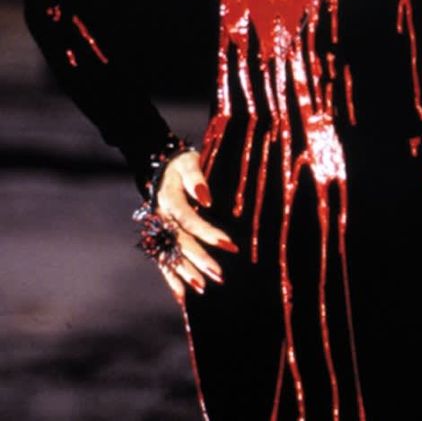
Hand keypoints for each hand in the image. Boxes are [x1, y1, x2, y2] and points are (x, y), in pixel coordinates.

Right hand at [154, 150, 237, 300]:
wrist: (157, 165)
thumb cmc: (180, 163)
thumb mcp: (188, 162)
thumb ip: (196, 177)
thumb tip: (206, 199)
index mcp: (169, 199)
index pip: (188, 219)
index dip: (207, 232)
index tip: (228, 243)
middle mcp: (160, 217)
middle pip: (179, 242)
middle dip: (199, 260)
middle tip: (220, 275)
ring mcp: (157, 230)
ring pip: (169, 255)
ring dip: (186, 273)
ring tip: (203, 289)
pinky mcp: (158, 238)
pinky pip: (162, 261)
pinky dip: (172, 279)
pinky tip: (182, 296)